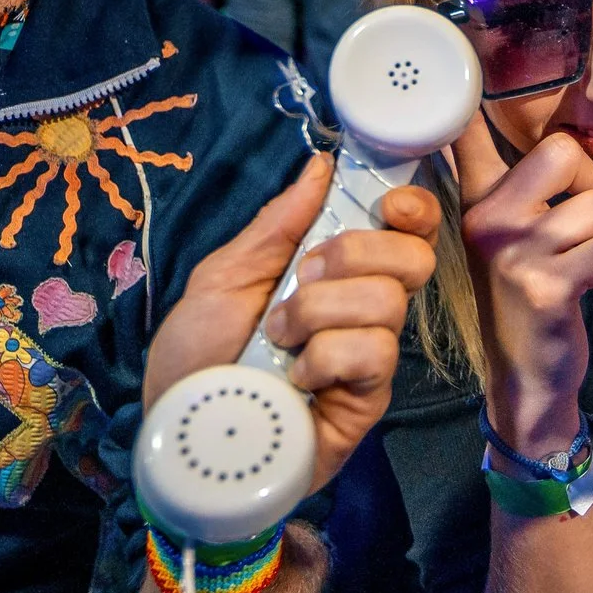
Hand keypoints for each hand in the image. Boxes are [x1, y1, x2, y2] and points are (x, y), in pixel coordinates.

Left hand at [146, 154, 440, 491]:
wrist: (179, 428)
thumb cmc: (196, 353)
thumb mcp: (223, 276)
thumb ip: (276, 225)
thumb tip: (322, 164)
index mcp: (336, 272)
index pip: (408, 231)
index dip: (413, 209)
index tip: (386, 204)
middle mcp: (362, 310)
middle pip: (413, 257)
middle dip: (353, 255)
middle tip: (301, 278)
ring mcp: (370, 357)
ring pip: (388, 303)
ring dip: (318, 311)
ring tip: (279, 338)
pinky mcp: (368, 401)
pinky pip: (373, 354)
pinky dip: (325, 356)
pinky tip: (296, 377)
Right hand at [451, 118, 592, 452]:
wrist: (525, 374)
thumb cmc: (524, 292)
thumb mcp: (500, 235)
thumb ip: (504, 182)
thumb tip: (497, 126)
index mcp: (477, 202)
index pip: (464, 136)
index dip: (463, 95)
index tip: (459, 38)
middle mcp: (488, 220)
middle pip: (565, 152)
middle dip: (587, 185)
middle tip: (570, 223)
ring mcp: (515, 253)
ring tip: (571, 263)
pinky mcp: (547, 286)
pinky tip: (578, 288)